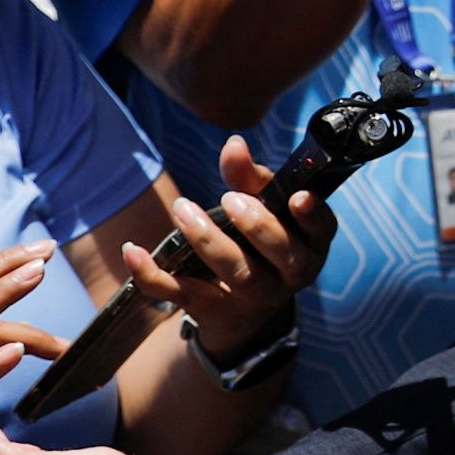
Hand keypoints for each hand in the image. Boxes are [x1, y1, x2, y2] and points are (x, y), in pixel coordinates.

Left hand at [123, 136, 335, 356]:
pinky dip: (152, 275)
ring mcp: (251, 296)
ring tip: (185, 209)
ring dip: (208, 240)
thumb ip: (250, 176)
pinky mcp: (211, 308)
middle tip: (229, 199)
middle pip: (280, 253)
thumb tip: (234, 144)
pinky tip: (133, 251)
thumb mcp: (263, 207)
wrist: (243, 310)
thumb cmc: (258, 241)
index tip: (297, 197)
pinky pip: (181, 294)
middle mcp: (288, 274)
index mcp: (308, 242)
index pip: (320, 229)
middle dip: (256, 225)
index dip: (312, 216)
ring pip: (235, 272)